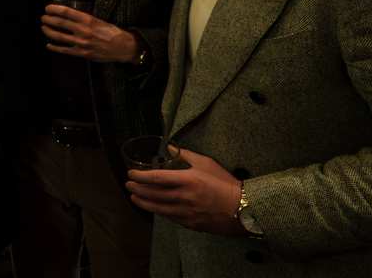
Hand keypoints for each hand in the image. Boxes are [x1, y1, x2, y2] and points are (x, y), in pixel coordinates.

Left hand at [42, 4, 139, 62]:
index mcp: (88, 20)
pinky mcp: (82, 53)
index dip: (54, 9)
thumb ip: (84, 19)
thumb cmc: (111, 32)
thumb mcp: (99, 20)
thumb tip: (69, 16)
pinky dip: (54, 47)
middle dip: (48, 19)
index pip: (66, 12)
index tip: (47, 8)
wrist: (122, 47)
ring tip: (43, 28)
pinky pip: (64, 50)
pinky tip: (48, 45)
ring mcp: (81, 42)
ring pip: (59, 36)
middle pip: (60, 23)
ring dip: (48, 31)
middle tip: (43, 17)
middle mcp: (83, 30)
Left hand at [125, 147, 244, 235]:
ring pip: (158, 208)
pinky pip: (169, 217)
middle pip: (153, 194)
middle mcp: (183, 197)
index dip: (140, 176)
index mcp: (187, 180)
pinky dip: (158, 211)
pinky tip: (152, 207)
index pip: (156, 178)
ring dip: (143, 202)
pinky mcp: (190, 223)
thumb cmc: (225, 183)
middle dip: (138, 189)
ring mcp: (186, 212)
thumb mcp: (206, 163)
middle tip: (128, 185)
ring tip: (134, 197)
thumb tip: (168, 147)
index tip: (130, 174)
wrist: (243, 208)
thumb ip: (185, 154)